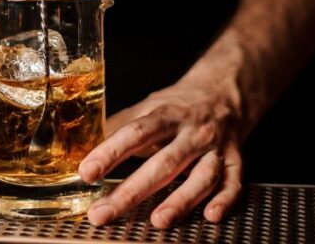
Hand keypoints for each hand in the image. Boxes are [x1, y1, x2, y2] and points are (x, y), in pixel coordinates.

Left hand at [78, 49, 245, 228]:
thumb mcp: (147, 107)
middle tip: (104, 213)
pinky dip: (225, 200)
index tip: (87, 172)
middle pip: (163, 163)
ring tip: (158, 221)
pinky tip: (210, 216)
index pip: (135, 132)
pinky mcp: (235, 161)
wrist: (224, 93)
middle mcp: (191, 132)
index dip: (110, 152)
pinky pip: (233, 183)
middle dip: (132, 191)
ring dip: (181, 200)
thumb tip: (79, 146)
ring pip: (201, 176)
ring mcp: (215, 148)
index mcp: (165, 114)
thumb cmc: (178, 106)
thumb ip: (118, 127)